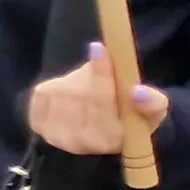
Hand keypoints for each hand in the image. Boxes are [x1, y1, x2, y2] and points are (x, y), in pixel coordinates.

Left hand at [27, 41, 169, 156]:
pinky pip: (43, 93)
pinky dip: (58, 86)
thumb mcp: (152, 113)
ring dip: (77, 81)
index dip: (100, 75)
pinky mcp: (37, 123)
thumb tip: (138, 92)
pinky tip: (70, 93)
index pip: (101, 103)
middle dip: (93, 74)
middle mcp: (78, 142)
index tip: (99, 48)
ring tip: (90, 86)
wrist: (98, 135)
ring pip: (61, 92)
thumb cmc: (130, 120)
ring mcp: (53, 134)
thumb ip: (153, 103)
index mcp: (110, 140)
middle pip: (80, 94)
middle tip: (103, 61)